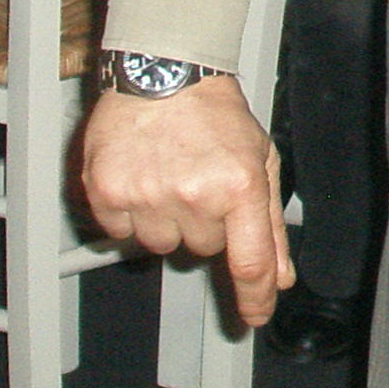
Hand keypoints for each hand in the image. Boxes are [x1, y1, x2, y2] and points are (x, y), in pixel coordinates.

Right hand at [77, 74, 290, 327]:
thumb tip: (279, 278)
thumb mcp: (259, 160)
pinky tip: (142, 175)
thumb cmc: (215, 114)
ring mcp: (149, 195)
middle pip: (204, 249)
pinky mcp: (109, 192)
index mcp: (240, 184)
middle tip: (202, 181)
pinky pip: (123, 231)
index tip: (254, 317)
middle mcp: (195, 194)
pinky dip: (132, 212)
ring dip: (168, 220)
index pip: (250, 263)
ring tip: (171, 174)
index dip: (254, 298)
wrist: (164, 70)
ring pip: (162, 245)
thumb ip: (270, 225)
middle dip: (207, 224)